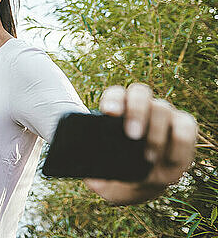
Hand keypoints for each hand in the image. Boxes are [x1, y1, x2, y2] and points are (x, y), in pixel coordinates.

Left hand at [85, 83, 196, 203]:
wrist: (141, 181)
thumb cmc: (117, 166)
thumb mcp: (103, 163)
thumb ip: (95, 156)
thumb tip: (87, 156)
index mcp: (118, 107)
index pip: (116, 93)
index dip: (113, 99)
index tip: (109, 112)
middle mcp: (141, 105)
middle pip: (140, 93)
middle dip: (136, 113)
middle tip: (132, 135)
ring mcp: (163, 113)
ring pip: (162, 109)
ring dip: (155, 133)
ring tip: (148, 156)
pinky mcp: (183, 126)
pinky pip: (186, 126)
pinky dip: (179, 142)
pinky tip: (170, 159)